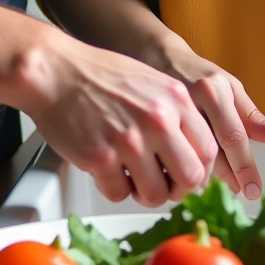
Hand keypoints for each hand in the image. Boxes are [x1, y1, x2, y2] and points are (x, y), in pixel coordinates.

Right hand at [16, 27, 219, 206]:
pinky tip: (106, 169)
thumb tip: (195, 153)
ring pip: (156, 195)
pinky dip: (113, 188)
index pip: (208, 151)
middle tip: (162, 184)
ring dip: (144, 194)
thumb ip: (177, 114)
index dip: (198, 169)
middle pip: (190, 178)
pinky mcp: (101, 158)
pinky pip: (119, 194)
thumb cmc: (99, 76)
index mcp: (176, 99)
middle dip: (176, 189)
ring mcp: (130, 140)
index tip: (185, 173)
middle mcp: (158, 119)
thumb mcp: (153, 83)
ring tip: (131, 178)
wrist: (56, 70)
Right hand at [158, 39, 264, 199]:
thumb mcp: (228, 87)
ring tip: (219, 187)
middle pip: (211, 150)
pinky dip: (182, 166)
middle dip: (229, 176)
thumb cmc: (199, 75)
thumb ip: (249, 115)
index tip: (254, 191)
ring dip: (204, 176)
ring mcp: (166, 110)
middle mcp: (191, 99)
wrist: (157, 58)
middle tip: (242, 192)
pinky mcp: (150, 120)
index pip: (233, 136)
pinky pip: (169, 151)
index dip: (244, 167)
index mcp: (213, 91)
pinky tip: (190, 176)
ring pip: (189, 153)